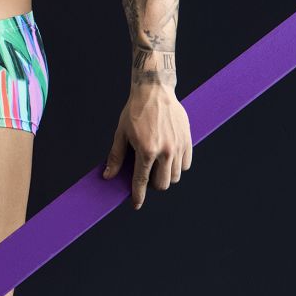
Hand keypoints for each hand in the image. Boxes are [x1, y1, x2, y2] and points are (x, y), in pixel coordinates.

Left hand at [102, 84, 192, 209]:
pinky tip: (168, 158)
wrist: (154, 90)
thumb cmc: (134, 111)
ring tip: (157, 165)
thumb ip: (116, 156)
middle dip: (152, 184)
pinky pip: (185, 164)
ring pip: (175, 176)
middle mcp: (165, 151)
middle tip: (146, 175)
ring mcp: (178, 146)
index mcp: (146, 150)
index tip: (136, 205)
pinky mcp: (188, 140)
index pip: (142, 181)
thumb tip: (108, 176)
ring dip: (165, 175)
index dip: (138, 196)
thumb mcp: (121, 133)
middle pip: (162, 184)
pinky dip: (177, 166)